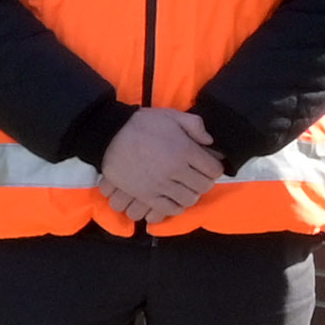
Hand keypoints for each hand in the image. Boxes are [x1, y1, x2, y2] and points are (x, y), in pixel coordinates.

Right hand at [97, 107, 228, 224]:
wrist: (110, 136)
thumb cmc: (142, 124)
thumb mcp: (171, 116)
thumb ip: (195, 125)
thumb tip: (209, 141)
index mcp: (184, 150)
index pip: (213, 169)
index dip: (214, 168)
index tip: (210, 166)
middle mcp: (176, 170)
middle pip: (203, 186)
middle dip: (205, 182)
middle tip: (199, 177)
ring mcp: (161, 185)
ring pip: (189, 199)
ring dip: (191, 194)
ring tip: (186, 188)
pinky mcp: (147, 196)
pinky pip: (170, 209)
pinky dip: (176, 207)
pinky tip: (175, 199)